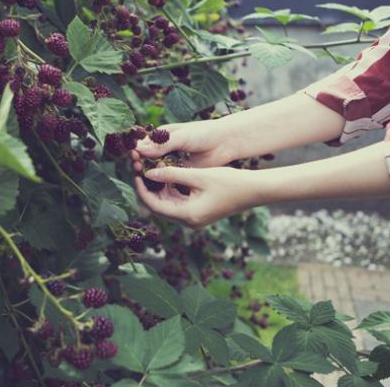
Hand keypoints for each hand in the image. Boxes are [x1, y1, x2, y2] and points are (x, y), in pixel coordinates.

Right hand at [131, 118, 236, 172]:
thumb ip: (162, 144)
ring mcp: (172, 161)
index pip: (143, 144)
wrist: (224, 143)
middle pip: (146, 158)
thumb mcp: (181, 137)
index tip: (132, 155)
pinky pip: (167, 178)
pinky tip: (156, 185)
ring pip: (155, 169)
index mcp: (162, 136)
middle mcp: (164, 148)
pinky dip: (161, 181)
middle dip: (140, 163)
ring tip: (143, 176)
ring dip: (149, 173)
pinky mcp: (180, 172)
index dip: (136, 150)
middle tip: (136, 168)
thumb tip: (139, 149)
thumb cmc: (202, 133)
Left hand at [134, 166, 258, 228]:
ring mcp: (194, 219)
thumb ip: (172, 175)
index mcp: (188, 215)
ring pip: (167, 204)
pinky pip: (178, 203)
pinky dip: (171, 190)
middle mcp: (189, 222)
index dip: (142, 189)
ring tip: (153, 167)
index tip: (135, 173)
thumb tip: (147, 173)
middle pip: (159, 207)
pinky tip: (168, 174)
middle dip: (148, 188)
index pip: (155, 205)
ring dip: (159, 188)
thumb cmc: (229, 182)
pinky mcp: (198, 213)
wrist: (253, 191)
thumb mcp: (198, 175)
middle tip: (140, 169)